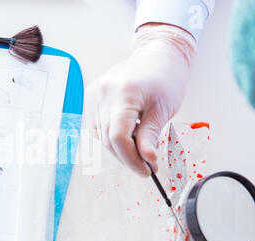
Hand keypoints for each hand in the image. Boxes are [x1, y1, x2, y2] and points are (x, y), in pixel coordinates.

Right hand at [85, 24, 196, 175]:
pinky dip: (111, 135)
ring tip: (140, 143)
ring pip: (101, 136)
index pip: (118, 137)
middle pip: (108, 139)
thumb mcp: (163, 109)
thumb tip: (146, 160)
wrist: (156, 56)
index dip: (131, 159)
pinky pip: (96, 127)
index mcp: (124, 94)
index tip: (146, 170)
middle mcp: (103, 94)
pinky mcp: (90, 98)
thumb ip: (150, 136)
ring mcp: (93, 95)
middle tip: (147, 164)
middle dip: (128, 156)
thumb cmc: (164, 79)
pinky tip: (127, 130)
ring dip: (119, 147)